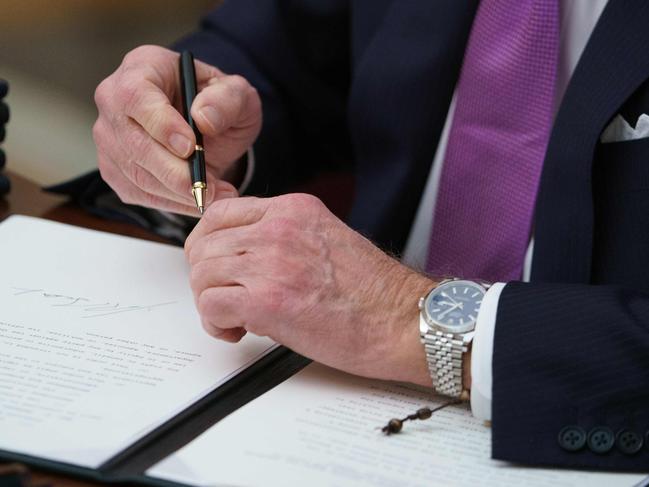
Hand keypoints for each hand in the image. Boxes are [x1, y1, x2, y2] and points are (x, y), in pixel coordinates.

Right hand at [93, 45, 261, 214]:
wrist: (206, 125)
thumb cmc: (217, 103)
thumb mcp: (237, 94)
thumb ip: (227, 100)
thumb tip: (204, 119)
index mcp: (142, 67)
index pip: (137, 96)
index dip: (162, 125)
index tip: (191, 147)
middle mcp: (114, 100)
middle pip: (134, 143)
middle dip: (175, 172)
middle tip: (210, 187)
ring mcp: (109, 136)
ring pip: (135, 174)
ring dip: (178, 193)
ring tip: (216, 195)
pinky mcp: (114, 168)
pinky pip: (138, 192)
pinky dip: (171, 203)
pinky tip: (198, 201)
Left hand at [185, 193, 435, 385]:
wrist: (400, 320)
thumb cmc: (373, 292)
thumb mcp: (325, 240)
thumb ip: (282, 239)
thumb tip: (243, 260)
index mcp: (293, 209)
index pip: (221, 211)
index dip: (207, 242)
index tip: (211, 262)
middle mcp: (278, 228)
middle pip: (204, 244)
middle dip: (206, 277)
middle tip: (224, 297)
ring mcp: (271, 261)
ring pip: (201, 274)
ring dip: (210, 301)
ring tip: (235, 318)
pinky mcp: (266, 300)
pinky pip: (210, 304)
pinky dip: (215, 322)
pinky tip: (236, 330)